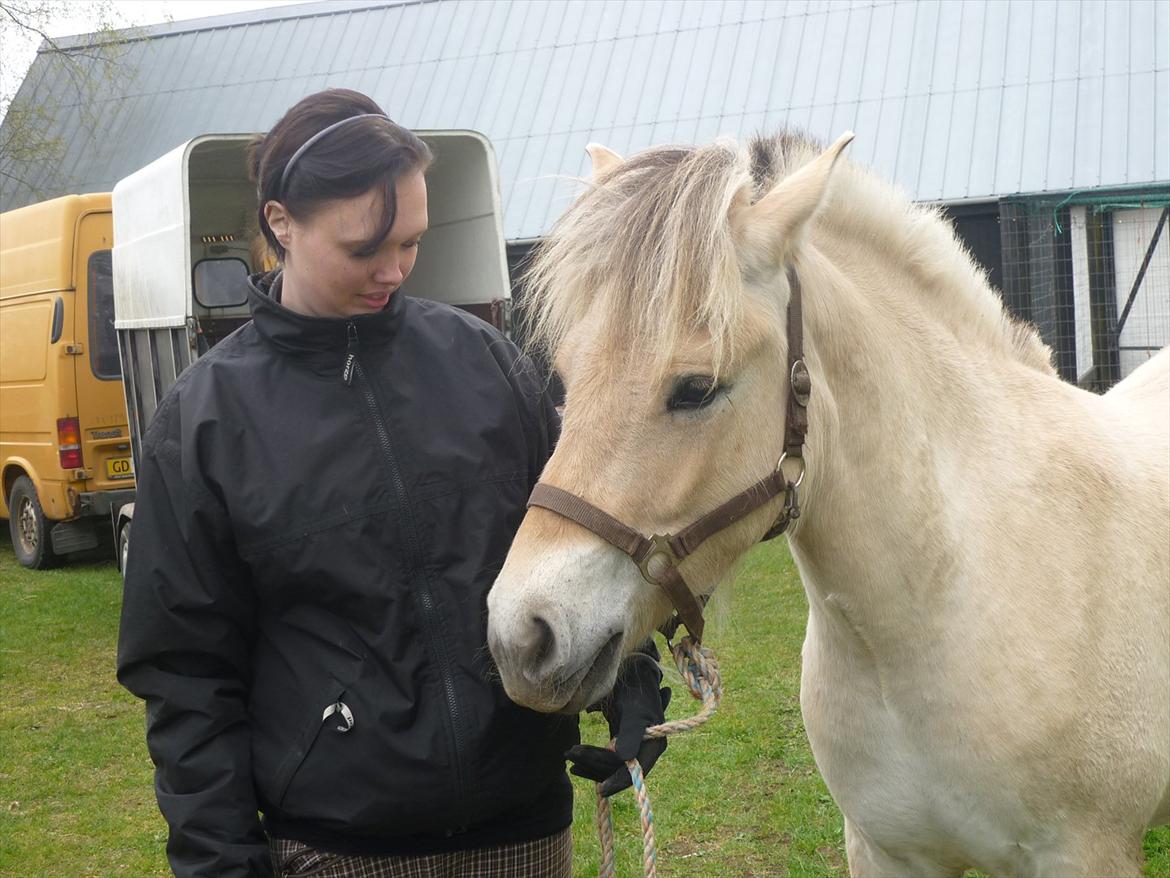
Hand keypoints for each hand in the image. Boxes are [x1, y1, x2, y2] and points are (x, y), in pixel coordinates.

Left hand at [566, 651, 671, 795]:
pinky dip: (590, 760)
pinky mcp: (621, 745)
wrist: (632, 673)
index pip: (635, 771)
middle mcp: (646, 750)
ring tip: (568, 754)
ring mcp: (633, 749)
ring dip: (588, 762)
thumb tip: (623, 757)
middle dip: (594, 764)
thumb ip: (630, 733)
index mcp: (654, 745)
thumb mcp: (632, 709)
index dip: (618, 781)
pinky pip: (606, 760)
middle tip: (569, 753)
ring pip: (609, 766)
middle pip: (618, 769)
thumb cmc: (635, 688)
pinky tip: (574, 762)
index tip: (600, 790)